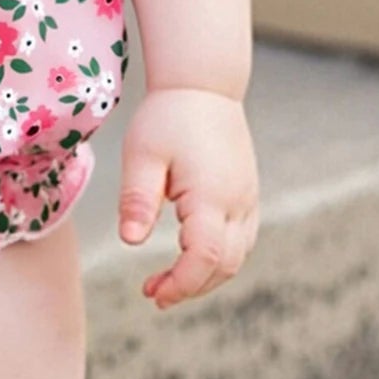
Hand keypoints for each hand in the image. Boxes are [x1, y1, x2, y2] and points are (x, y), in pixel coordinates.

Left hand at [117, 85, 258, 309]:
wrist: (204, 85)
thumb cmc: (168, 116)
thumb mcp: (143, 155)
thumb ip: (137, 199)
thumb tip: (129, 242)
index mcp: (212, 195)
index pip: (205, 258)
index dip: (181, 284)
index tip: (152, 293)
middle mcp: (239, 202)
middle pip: (225, 266)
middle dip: (190, 287)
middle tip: (153, 292)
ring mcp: (248, 199)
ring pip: (237, 256)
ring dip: (205, 276)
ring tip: (166, 280)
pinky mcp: (248, 194)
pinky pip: (241, 240)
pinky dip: (219, 258)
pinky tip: (189, 254)